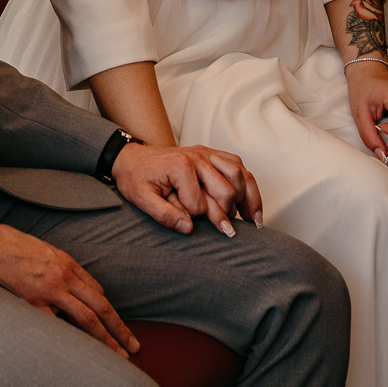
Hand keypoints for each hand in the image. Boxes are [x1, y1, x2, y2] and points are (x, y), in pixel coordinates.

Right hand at [0, 212, 138, 357]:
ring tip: (117, 355)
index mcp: (68, 263)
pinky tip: (79, 354)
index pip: (97, 291)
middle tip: (133, 347)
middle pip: (101, 306)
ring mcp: (51, 290)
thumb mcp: (44, 250)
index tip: (116, 327)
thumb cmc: (12, 244)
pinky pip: (58, 325)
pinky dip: (70, 339)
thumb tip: (72, 284)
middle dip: (119, 328)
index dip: (109, 312)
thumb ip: (60, 267)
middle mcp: (65, 277)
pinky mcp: (34, 301)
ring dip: (106, 339)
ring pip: (88, 318)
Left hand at [110, 141, 262, 235]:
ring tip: (253, 222)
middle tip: (229, 233)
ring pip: (240, 175)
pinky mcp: (213, 154)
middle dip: (227, 214)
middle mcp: (197, 156)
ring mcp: (207, 153)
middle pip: (226, 190)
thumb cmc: (137, 178)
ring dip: (248, 200)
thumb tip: (188, 228)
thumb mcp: (141, 199)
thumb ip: (163, 215)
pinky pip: (239, 166)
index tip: (192, 225)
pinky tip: (252, 204)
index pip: (200, 203)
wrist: (134, 157)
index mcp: (180, 166)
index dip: (196, 217)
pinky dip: (250, 185)